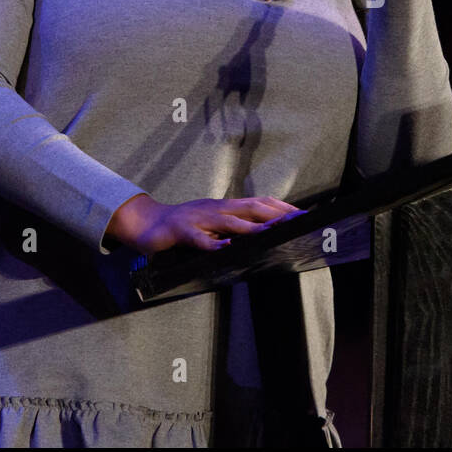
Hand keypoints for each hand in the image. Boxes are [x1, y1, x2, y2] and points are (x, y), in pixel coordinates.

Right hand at [107, 193, 304, 254]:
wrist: (148, 223)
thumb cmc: (185, 226)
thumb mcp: (214, 223)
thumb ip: (235, 225)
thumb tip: (264, 231)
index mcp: (225, 207)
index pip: (259, 203)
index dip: (281, 207)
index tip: (303, 214)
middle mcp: (216, 209)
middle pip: (250, 208)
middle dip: (275, 214)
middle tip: (297, 220)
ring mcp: (199, 218)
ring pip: (228, 221)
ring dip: (250, 227)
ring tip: (270, 232)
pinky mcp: (181, 232)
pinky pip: (198, 239)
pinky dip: (212, 243)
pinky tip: (225, 248)